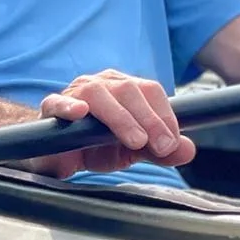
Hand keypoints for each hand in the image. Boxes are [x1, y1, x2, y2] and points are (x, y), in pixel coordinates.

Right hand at [31, 69, 196, 177]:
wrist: (54, 154)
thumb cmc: (93, 146)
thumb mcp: (131, 151)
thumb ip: (159, 150)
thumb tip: (188, 150)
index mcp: (124, 89)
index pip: (150, 91)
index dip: (165, 115)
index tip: (172, 142)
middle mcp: (102, 85)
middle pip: (129, 90)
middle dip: (149, 119)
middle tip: (161, 147)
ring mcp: (75, 93)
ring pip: (99, 95)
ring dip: (120, 118)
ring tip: (135, 141)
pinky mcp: (50, 107)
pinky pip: (58, 102)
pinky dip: (69, 106)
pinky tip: (79, 113)